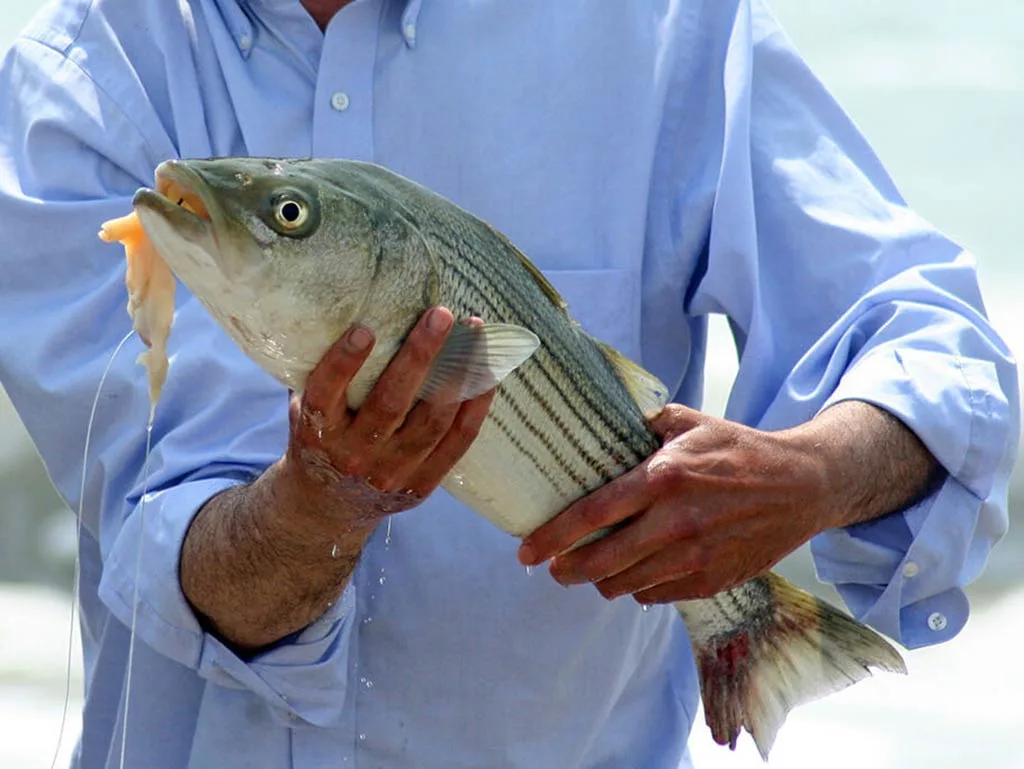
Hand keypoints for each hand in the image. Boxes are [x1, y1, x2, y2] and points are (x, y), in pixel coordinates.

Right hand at [275, 306, 495, 529]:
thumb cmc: (319, 439)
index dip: (343, 364)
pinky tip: (488, 374)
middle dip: (418, 356)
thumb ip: (320, 373)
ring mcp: (390, 473)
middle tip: (441, 315)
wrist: (328, 507)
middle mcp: (353, 456)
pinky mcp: (421, 485)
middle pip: (390, 404)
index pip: (326, 395)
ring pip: (431, 422)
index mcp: (317, 433)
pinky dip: (476, 407)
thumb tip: (341, 309)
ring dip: (458, 375)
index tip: (364, 329)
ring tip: (474, 335)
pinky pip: (457, 443)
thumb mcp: (305, 411)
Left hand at [516, 404, 830, 603]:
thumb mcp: (690, 422)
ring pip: (625, 585)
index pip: (592, 514)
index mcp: (664, 477)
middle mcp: (675, 521)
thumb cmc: (739, 450)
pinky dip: (637, 588)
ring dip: (600, 581)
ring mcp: (694, 556)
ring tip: (591, 570)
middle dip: (566, 569)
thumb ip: (643, 422)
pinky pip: (655, 595)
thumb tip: (600, 419)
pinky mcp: (711, 580)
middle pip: (601, 562)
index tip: (526, 551)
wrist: (801, 485)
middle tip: (553, 567)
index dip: (552, 536)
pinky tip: (635, 573)